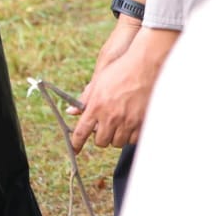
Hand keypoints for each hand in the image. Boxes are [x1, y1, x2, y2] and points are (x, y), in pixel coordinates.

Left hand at [70, 27, 178, 151]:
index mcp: (96, 106)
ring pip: (117, 142)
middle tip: (105, 128)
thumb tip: (71, 111)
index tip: (75, 149)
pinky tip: (131, 125)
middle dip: (101, 137)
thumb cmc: (120, 71)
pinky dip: (131, 136)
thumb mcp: (99, 82)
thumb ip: (85, 99)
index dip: (76, 144)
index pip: (81, 132)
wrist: (145, 66)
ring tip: (119, 125)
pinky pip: (133, 140)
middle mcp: (110, 117)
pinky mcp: (141, 124)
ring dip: (116, 136)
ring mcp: (127, 121)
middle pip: (101, 141)